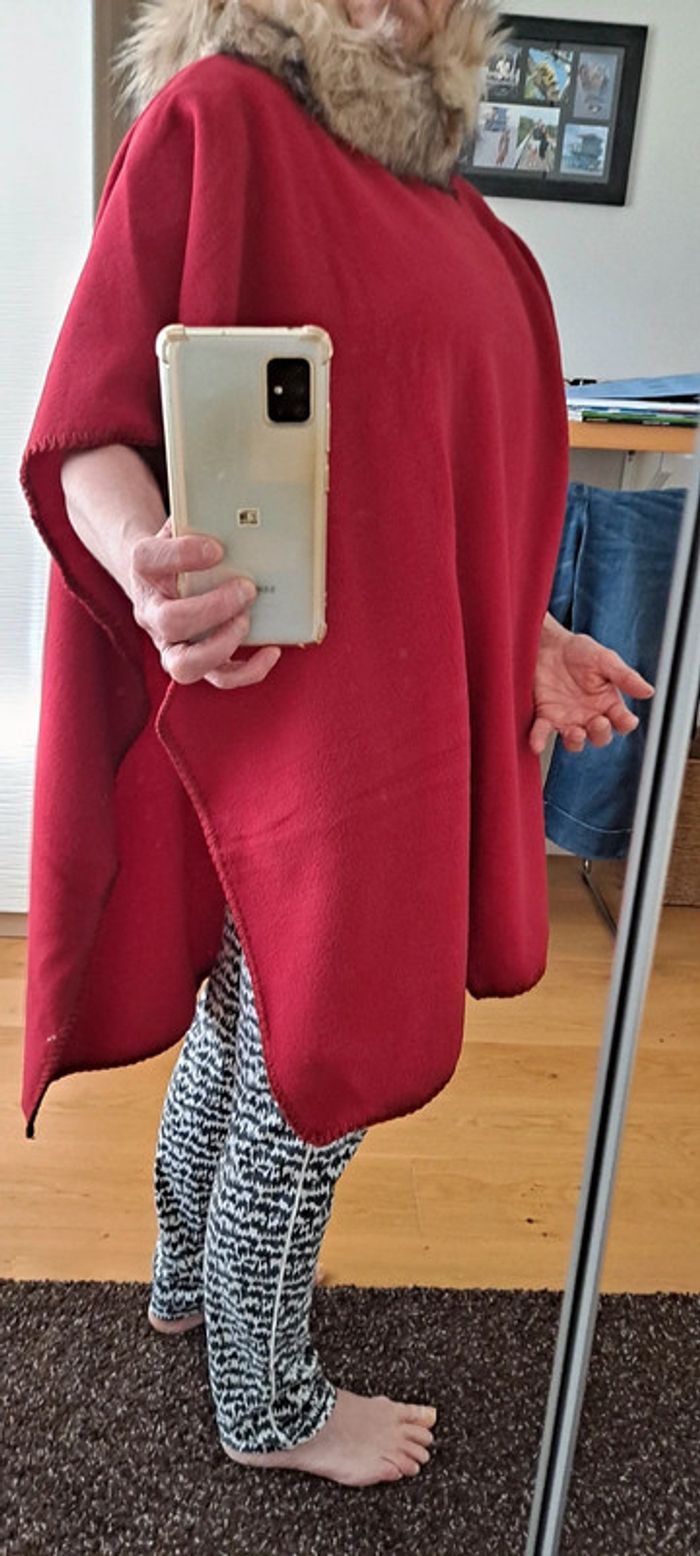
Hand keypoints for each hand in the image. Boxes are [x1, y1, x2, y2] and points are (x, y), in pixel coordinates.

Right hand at [129, 518, 281, 688]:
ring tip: (246, 621)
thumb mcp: (182, 526)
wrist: (161, 579)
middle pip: (169, 621)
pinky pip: (218, 678)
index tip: (217, 549)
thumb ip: (199, 518)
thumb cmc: (181, 549)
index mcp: (144, 569)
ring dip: (221, 646)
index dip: (182, 555)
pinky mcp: (195, 662)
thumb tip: (239, 510)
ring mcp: (170, 643)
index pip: (147, 558)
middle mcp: (151, 612)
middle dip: (213, 607)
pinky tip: (272, 651)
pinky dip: (248, 671)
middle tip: (245, 588)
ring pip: (184, 665)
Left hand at [529, 615, 654, 755]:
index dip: (626, 723)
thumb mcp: (605, 660)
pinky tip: (537, 744)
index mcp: (608, 702)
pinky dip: (539, 739)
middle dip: (601, 733)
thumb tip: (649, 691)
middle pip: (600, 736)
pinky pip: (542, 732)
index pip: (622, 721)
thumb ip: (625, 676)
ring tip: (575, 732)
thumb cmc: (579, 651)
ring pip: (575, 741)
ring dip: (576, 741)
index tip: (627, 720)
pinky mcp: (545, 716)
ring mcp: (567, 718)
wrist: (548, 643)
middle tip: (599, 721)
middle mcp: (589, 715)